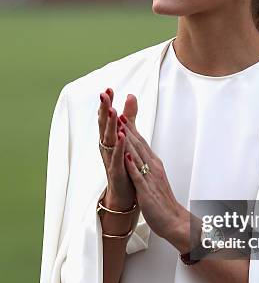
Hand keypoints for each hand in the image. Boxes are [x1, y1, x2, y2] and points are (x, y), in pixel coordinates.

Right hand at [98, 88, 136, 208]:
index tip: (108, 89)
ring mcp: (110, 159)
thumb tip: (130, 96)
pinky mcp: (116, 171)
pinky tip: (121, 136)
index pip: (107, 118)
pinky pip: (116, 157)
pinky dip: (119, 147)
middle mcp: (107, 147)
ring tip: (112, 111)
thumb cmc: (124, 164)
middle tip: (103, 95)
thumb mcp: (126, 137)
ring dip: (110, 125)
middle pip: (104, 125)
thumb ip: (128, 117)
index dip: (107, 104)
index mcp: (109, 139)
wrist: (124, 194)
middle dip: (104, 109)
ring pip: (109, 139)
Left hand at [118, 95, 184, 242]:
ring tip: (118, 126)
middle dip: (127, 128)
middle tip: (117, 111)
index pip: (140, 142)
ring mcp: (150, 178)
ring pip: (137, 155)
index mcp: (154, 164)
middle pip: (138, 144)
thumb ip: (146, 166)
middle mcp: (153, 167)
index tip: (120, 113)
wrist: (174, 221)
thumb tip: (138, 155)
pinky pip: (138, 175)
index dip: (130, 128)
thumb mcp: (154, 179)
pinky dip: (131, 164)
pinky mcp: (147, 191)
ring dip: (128, 140)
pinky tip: (125, 155)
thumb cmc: (163, 202)